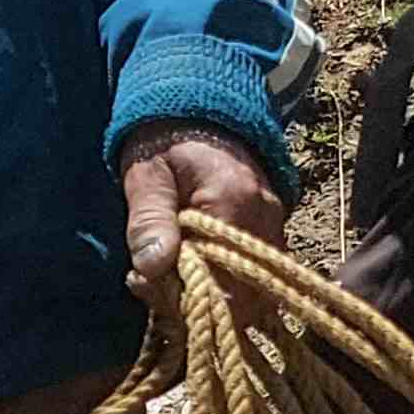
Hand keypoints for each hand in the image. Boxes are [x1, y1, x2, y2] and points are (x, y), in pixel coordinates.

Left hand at [116, 123, 286, 300]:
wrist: (196, 112)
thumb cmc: (165, 142)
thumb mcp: (146, 175)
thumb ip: (149, 218)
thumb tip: (152, 267)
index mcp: (236, 204)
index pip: (226, 284)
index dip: (184, 299)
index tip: (142, 281)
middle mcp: (265, 220)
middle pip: (243, 296)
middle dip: (190, 300)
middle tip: (144, 278)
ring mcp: (272, 226)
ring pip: (248, 290)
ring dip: (202, 293)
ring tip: (158, 272)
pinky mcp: (267, 230)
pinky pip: (249, 273)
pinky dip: (216, 279)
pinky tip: (179, 265)